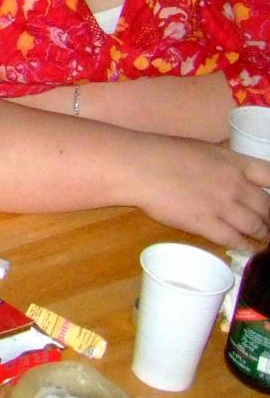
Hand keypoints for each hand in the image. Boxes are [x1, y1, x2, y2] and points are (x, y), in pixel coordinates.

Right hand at [129, 135, 269, 248]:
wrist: (140, 167)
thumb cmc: (162, 153)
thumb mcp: (202, 150)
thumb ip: (222, 163)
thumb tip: (231, 173)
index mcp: (235, 162)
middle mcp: (235, 184)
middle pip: (267, 206)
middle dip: (269, 218)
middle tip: (267, 223)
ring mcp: (222, 206)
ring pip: (256, 226)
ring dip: (261, 235)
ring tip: (261, 238)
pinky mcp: (206, 224)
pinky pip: (234, 239)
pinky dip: (244, 246)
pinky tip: (246, 248)